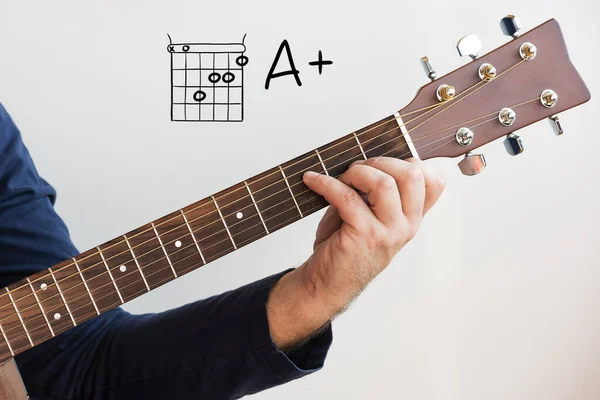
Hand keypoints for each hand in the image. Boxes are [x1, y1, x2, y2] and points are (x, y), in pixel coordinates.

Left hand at [266, 157, 444, 350]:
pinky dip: (326, 184)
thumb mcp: (371, 217)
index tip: (383, 164)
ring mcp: (388, 232)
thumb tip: (366, 160)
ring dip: (357, 172)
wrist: (327, 283)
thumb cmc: (346, 246)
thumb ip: (379, 193)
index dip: (411, 162)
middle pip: (413, 175)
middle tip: (357, 170)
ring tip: (341, 177)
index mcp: (412, 218)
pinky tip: (313, 181)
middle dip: (381, 161)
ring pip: (384, 184)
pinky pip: (347, 197)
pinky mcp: (364, 235)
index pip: (434, 183)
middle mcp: (407, 226)